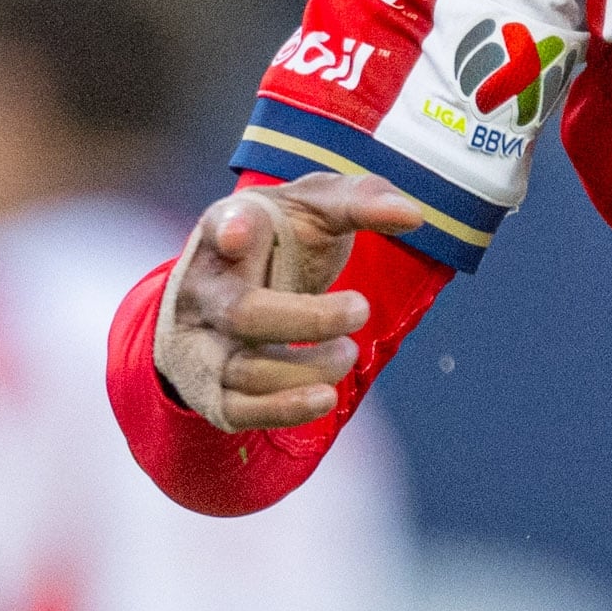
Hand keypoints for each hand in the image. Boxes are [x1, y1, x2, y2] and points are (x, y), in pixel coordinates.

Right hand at [154, 175, 415, 430]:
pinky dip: (282, 409)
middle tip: (362, 308)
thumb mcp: (316, 206)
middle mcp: (203, 287)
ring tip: (348, 352)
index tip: (240, 234)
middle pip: (241, 313)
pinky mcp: (208, 387)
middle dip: (310, 320)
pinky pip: (236, 410)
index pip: (222, 223)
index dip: (230, 228)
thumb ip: (363, 200)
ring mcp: (199, 341)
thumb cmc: (279, 237)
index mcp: (228, 227)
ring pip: (245, 368)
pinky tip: (324, 398)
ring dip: (309, 368)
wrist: (232, 284)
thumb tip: (412, 216)